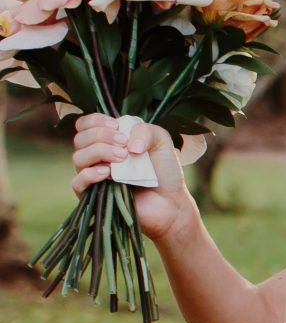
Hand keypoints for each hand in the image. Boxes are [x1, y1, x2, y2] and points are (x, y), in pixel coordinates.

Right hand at [69, 113, 197, 241]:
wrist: (171, 201)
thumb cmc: (164, 170)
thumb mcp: (161, 141)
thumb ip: (145, 130)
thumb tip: (127, 142)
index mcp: (107, 141)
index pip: (85, 125)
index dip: (95, 121)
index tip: (116, 126)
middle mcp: (96, 157)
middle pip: (80, 139)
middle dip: (101, 136)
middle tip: (124, 144)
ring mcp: (93, 176)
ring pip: (78, 158)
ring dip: (99, 152)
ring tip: (123, 157)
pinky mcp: (94, 195)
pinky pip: (78, 182)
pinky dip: (90, 174)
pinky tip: (108, 173)